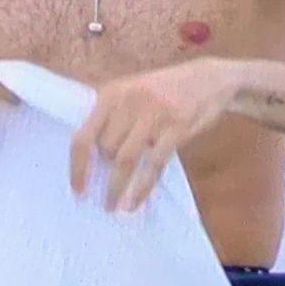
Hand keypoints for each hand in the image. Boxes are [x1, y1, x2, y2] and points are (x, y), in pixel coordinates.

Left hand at [70, 59, 235, 211]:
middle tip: (105, 192)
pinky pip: (153, 164)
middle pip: (105, 149)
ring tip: (113, 206)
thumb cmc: (165, 90)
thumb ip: (113, 116)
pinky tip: (135, 202)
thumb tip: (92, 156)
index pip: (84, 135)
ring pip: (125, 159)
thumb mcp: (132, 93)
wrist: (208, 79)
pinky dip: (142, 187)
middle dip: (103, 173)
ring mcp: (153, 114)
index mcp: (112, 93)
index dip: (77, 166)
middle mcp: (128, 102)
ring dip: (116, 187)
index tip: (76, 188)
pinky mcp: (176, 128)